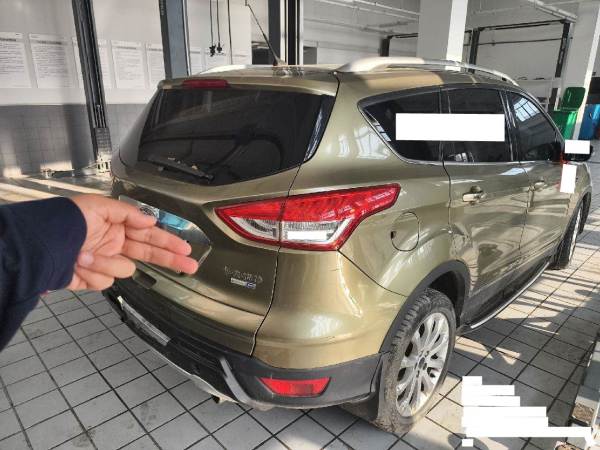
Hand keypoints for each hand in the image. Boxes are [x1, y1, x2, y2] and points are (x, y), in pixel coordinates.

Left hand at [67, 195, 198, 290]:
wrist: (37, 246)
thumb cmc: (64, 221)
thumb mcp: (98, 207)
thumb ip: (127, 213)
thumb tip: (150, 221)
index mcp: (117, 226)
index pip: (149, 235)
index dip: (168, 242)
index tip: (185, 249)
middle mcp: (114, 244)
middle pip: (149, 254)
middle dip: (169, 259)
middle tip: (190, 266)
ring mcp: (104, 263)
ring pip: (123, 270)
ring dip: (104, 262)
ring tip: (83, 254)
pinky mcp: (92, 279)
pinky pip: (104, 281)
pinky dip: (90, 272)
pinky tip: (77, 264)